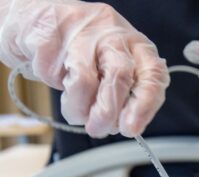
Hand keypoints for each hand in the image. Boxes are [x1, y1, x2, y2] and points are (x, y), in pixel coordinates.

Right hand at [0, 0, 169, 137]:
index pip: (153, 75)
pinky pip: (57, 77)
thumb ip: (127, 97)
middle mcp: (116, 37)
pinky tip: (63, 89)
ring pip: (85, 81)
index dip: (145, 105)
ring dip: (81, 110)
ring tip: (78, 114)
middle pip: (120, 76)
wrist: (45, 24)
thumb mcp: (117, 74)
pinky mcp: (56, 36)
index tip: (131, 129)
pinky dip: (63, 95)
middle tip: (98, 129)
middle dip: (108, 112)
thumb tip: (128, 126)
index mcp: (138, 49)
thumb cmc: (89, 57)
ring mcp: (85, 34)